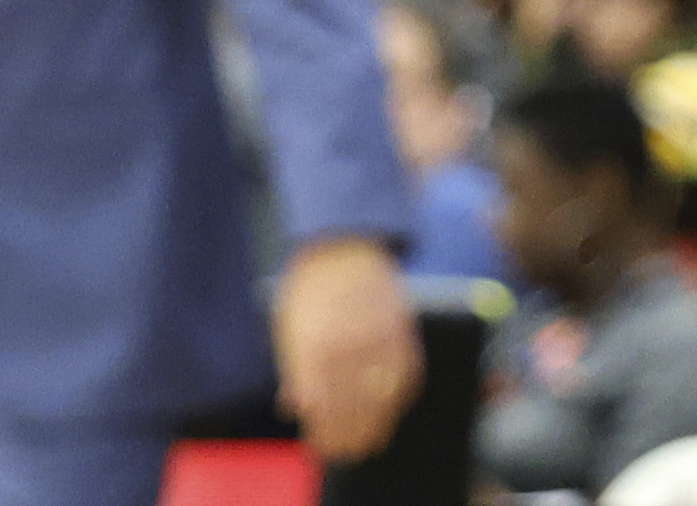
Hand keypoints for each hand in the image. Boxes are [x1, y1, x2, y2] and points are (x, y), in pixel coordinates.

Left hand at [273, 232, 421, 461]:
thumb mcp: (289, 331)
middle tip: (352, 450)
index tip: (327, 447)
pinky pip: (407, 371)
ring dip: (380, 422)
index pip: (321, 407)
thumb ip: (295, 371)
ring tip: (374, 438)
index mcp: (313, 346)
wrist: (342, 245)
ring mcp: (378, 334)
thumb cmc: (309, 291)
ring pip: (384, 395)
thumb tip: (297, 409)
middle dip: (352, 434)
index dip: (326, 432)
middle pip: (354, 407)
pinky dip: (401, 394)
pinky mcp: (401, 326)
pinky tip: (393, 406)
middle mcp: (348, 343)